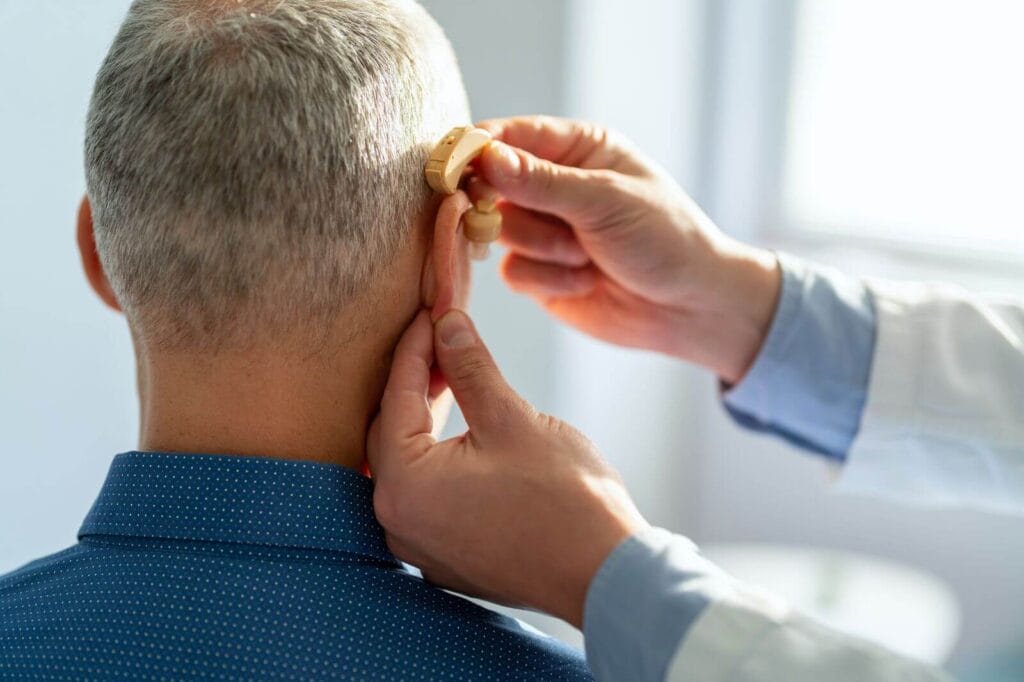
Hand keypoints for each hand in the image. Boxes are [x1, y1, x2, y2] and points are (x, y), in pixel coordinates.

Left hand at [367, 309, 647, 626]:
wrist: (606, 575)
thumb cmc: (563, 499)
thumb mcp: (511, 418)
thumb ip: (468, 367)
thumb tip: (447, 325)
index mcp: (403, 486)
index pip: (397, 396)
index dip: (415, 347)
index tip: (431, 312)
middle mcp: (398, 522)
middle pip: (391, 431)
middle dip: (415, 382)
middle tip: (441, 340)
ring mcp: (420, 546)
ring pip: (407, 464)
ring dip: (424, 420)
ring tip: (450, 378)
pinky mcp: (446, 556)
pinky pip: (427, 494)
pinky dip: (437, 458)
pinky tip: (463, 433)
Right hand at [475, 116, 780, 383]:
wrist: (689, 308)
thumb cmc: (665, 239)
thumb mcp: (607, 201)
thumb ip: (542, 182)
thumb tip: (484, 158)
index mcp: (577, 148)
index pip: (509, 136)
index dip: (478, 150)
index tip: (453, 166)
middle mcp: (553, 185)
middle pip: (490, 185)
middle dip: (513, 208)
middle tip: (537, 219)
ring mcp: (543, 230)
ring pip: (500, 232)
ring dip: (542, 248)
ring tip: (586, 255)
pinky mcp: (539, 273)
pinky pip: (511, 273)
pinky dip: (546, 280)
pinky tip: (584, 281)